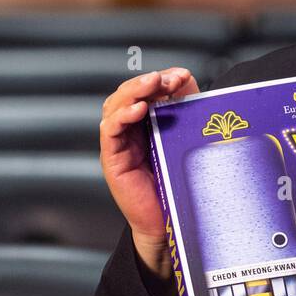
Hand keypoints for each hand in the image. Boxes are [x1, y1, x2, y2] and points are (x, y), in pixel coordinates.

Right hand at [99, 68, 199, 279]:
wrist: (173, 219)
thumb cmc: (180, 179)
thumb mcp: (185, 137)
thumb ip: (185, 107)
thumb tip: (184, 76)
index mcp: (146, 122)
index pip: (145, 91)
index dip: (159, 79)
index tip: (180, 77)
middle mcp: (128, 130)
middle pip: (126, 94)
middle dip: (145, 82)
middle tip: (164, 79)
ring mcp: (118, 143)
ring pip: (114, 107)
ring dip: (132, 92)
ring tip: (150, 85)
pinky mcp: (113, 159)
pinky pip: (110, 131)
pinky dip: (121, 116)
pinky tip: (137, 110)